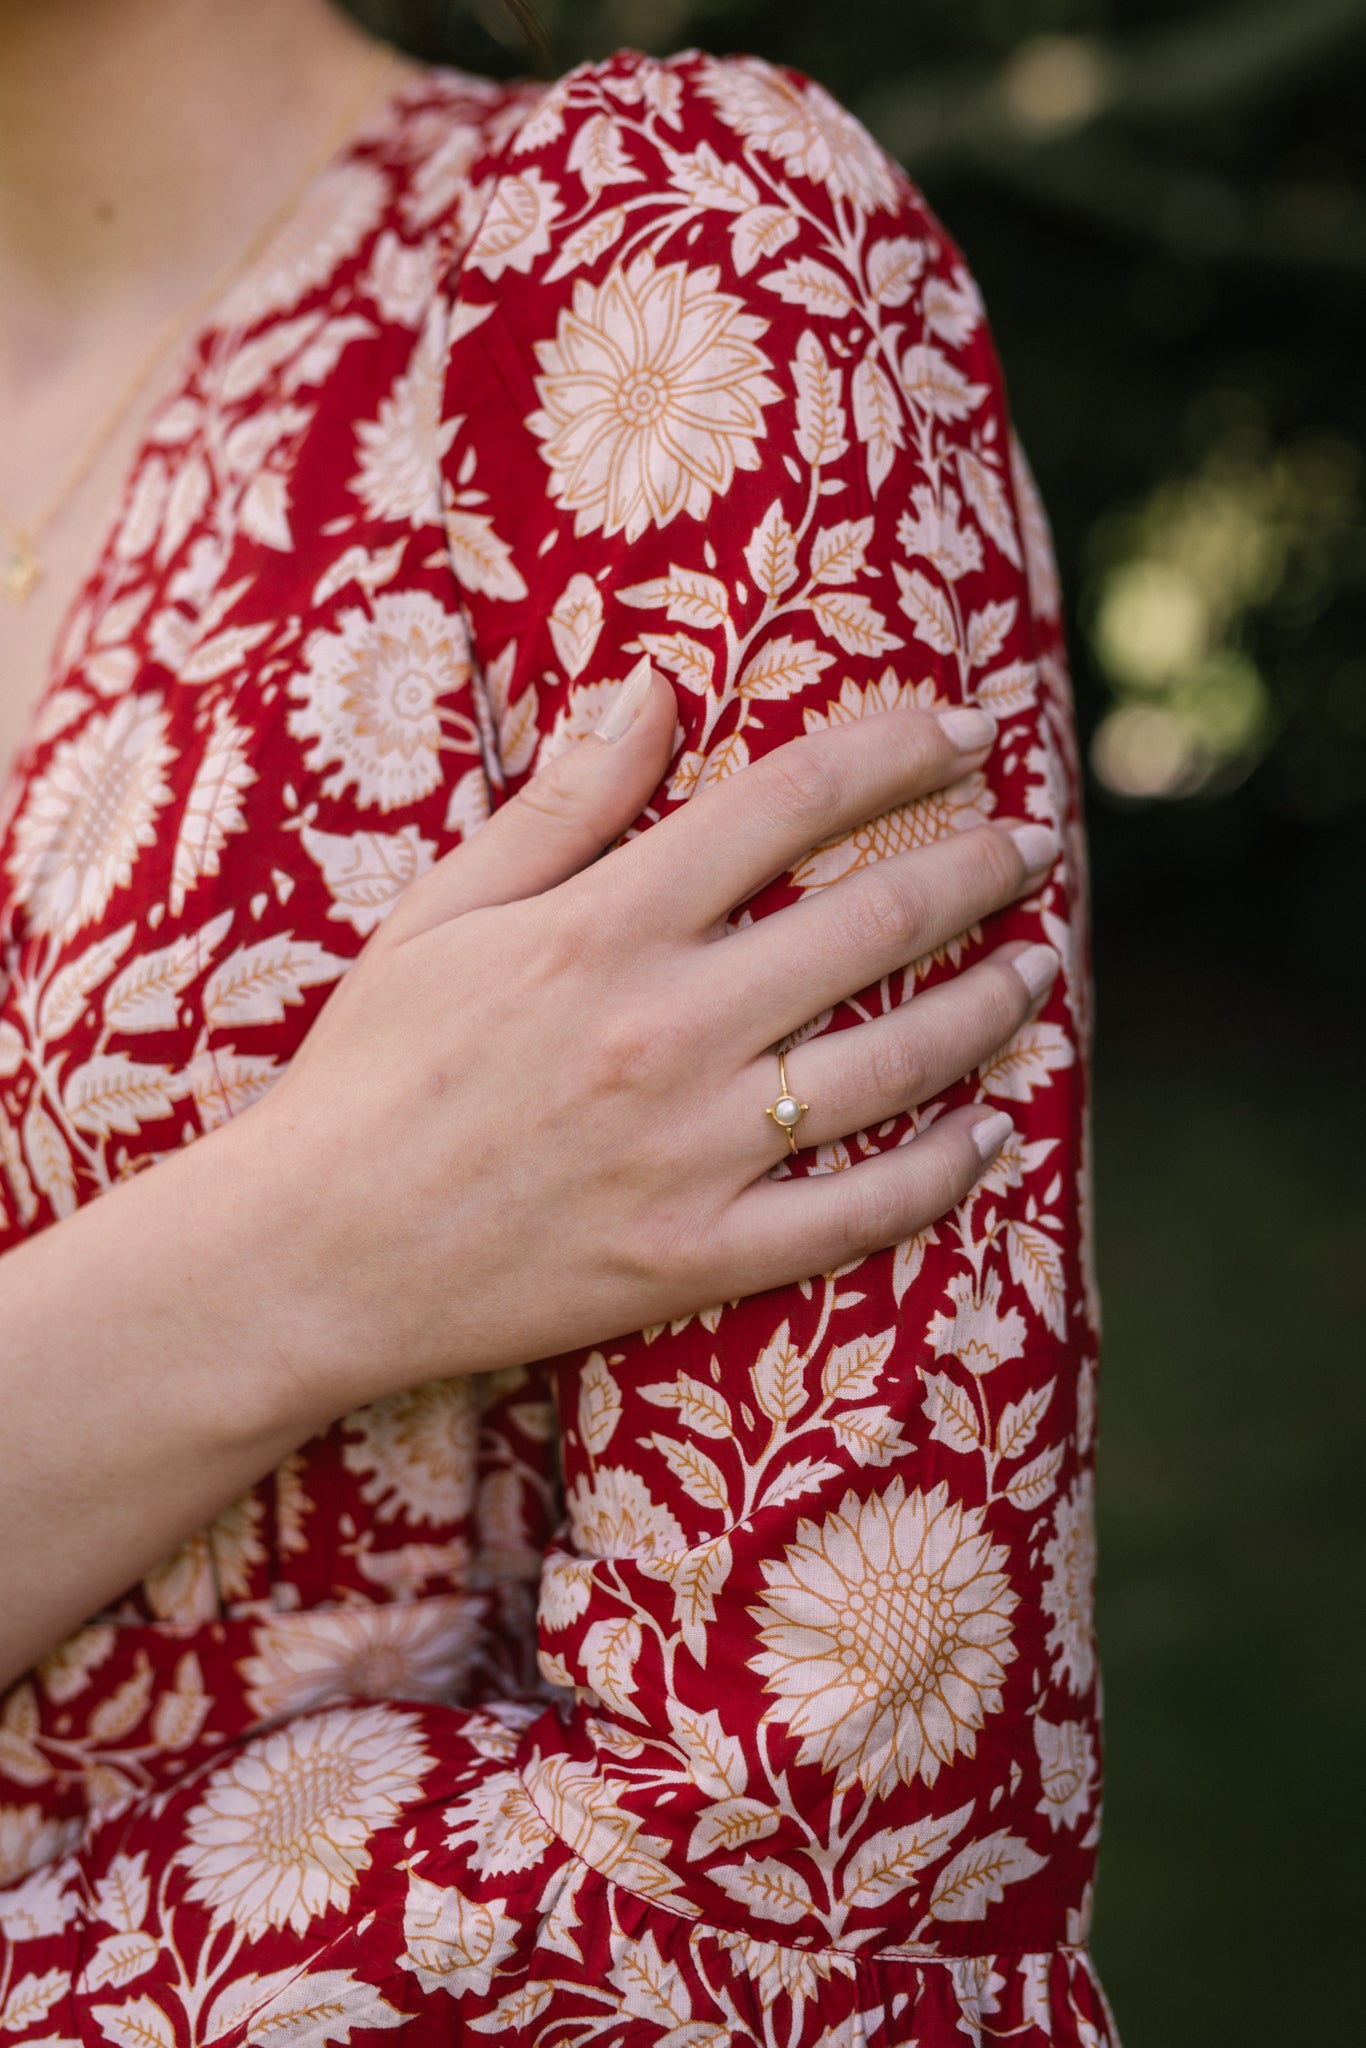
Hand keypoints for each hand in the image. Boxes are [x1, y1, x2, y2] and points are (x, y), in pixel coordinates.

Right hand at [246, 663, 1059, 1422]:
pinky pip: (857, 1213)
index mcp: (603, 927)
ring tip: (1039, 970)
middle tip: (1034, 845)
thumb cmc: (371, 1069)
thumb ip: (562, 804)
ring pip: (894, 1064)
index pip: (791, 801)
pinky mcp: (698, 1257)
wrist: (313, 1255)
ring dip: (989, 1007)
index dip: (900, 749)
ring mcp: (691, 1151)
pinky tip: (989, 1133)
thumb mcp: (443, 914)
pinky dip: (940, 1172)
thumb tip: (655, 688)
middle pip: (874, 921)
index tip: (971, 729)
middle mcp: (666, 1029)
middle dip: (979, 866)